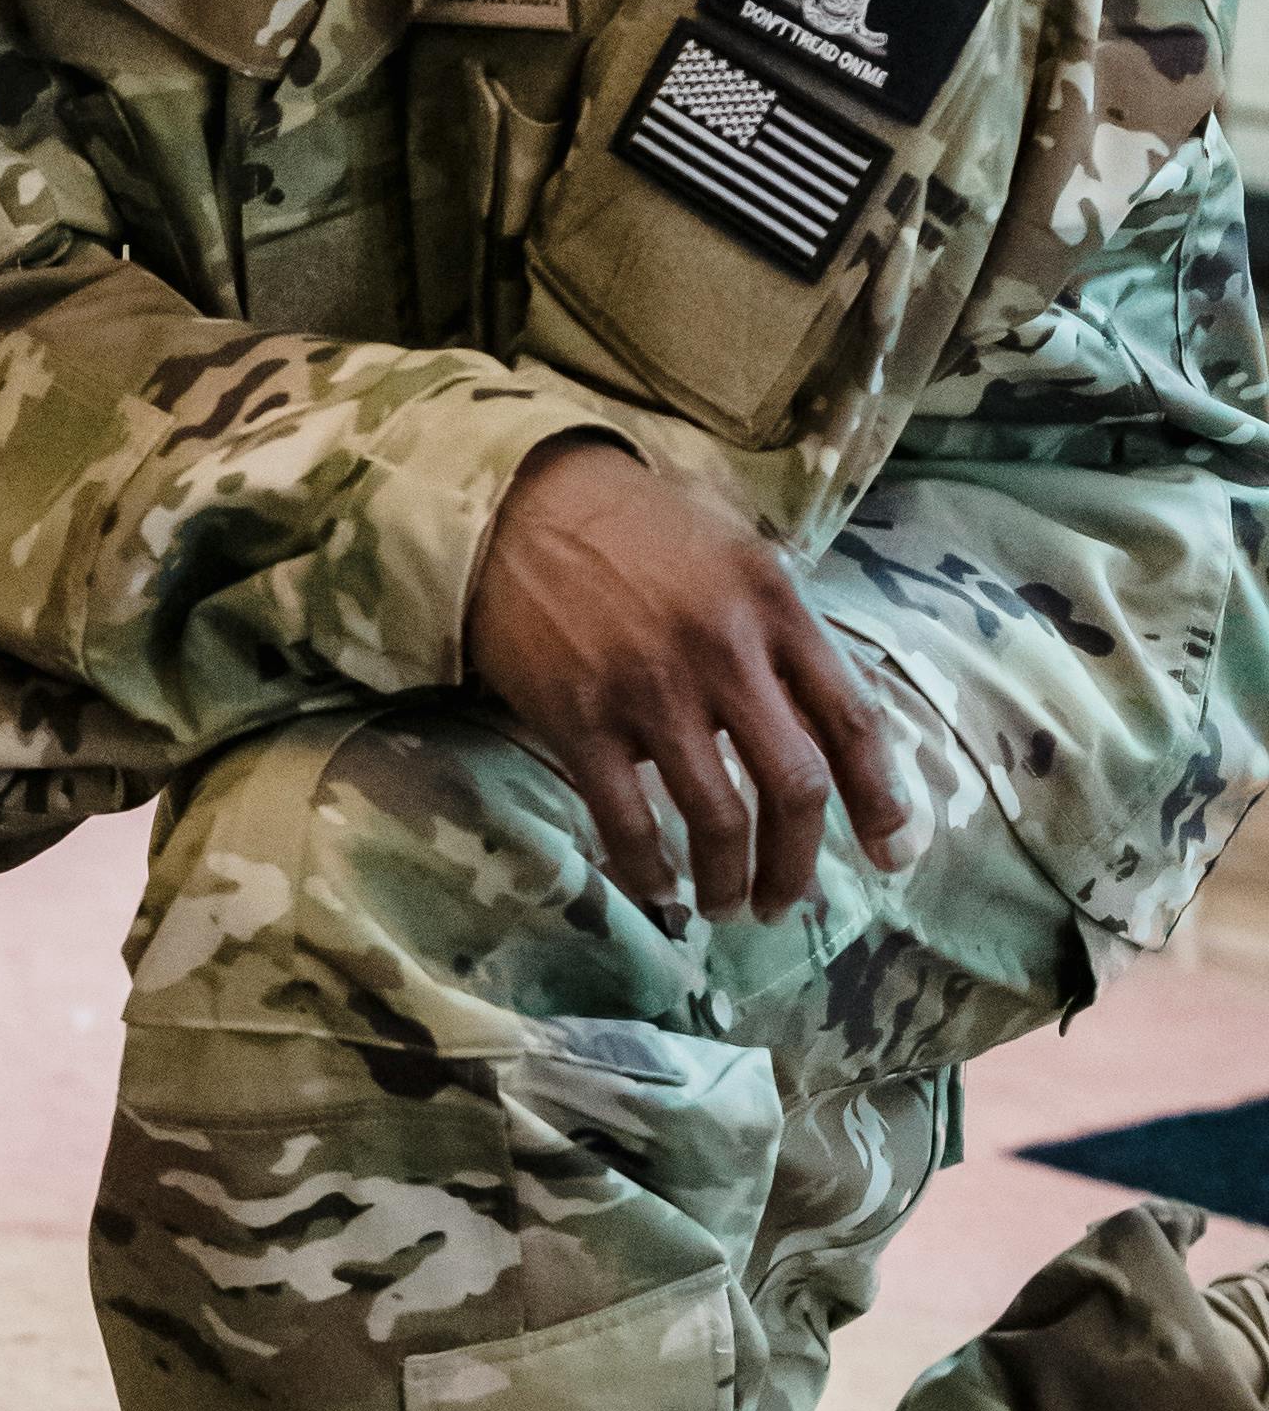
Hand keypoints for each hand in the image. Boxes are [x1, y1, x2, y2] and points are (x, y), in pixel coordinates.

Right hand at [467, 434, 917, 924]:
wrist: (520, 506)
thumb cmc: (640, 532)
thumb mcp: (739, 559)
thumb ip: (786, 638)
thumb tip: (826, 735)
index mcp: (776, 606)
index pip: (852, 720)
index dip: (881, 800)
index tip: (890, 855)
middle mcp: (724, 651)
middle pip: (795, 786)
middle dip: (798, 864)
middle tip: (785, 903)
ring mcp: (650, 688)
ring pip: (718, 817)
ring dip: (729, 880)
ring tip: (725, 904)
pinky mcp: (580, 717)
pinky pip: (627, 820)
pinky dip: (650, 870)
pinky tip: (660, 888)